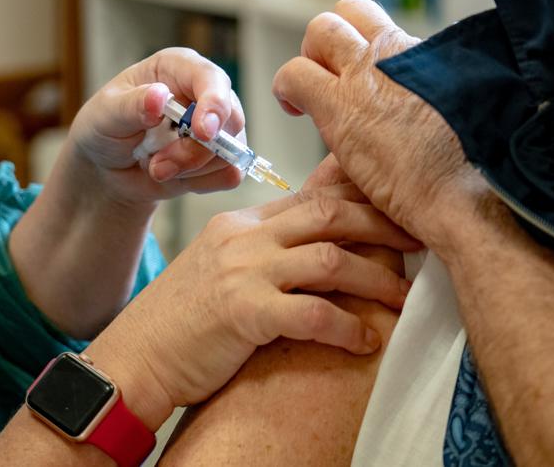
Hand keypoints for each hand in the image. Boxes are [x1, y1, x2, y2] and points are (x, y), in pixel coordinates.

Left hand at [66, 47, 245, 204]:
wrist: (107, 168)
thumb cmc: (105, 129)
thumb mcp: (105, 114)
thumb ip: (131, 105)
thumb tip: (159, 96)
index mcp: (177, 68)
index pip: (211, 78)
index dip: (214, 103)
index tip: (202, 132)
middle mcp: (203, 92)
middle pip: (229, 120)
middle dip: (194, 151)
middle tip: (157, 166)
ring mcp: (216, 126)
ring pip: (230, 152)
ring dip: (190, 169)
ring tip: (155, 168)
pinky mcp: (219, 157)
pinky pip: (230, 174)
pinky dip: (200, 182)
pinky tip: (175, 176)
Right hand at [85, 184, 420, 428]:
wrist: (135, 357)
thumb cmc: (181, 323)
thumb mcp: (221, 269)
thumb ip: (263, 251)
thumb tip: (315, 250)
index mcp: (241, 223)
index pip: (312, 197)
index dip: (360, 201)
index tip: (395, 212)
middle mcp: (244, 237)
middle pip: (329, 214)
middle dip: (382, 227)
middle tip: (418, 241)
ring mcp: (243, 272)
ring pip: (330, 260)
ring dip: (377, 281)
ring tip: (402, 298)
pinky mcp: (243, 313)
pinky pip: (312, 314)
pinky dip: (347, 328)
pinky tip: (366, 342)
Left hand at [271, 0, 483, 246]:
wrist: (474, 192)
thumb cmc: (479, 171)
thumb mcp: (467, 116)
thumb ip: (438, 102)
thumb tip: (423, 117)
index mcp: (432, 55)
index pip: (387, 26)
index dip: (369, 44)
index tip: (367, 75)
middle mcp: (400, 51)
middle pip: (353, 10)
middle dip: (334, 39)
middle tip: (330, 75)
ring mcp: (368, 72)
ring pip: (321, 29)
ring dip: (310, 56)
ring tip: (310, 93)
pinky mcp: (340, 103)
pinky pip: (294, 74)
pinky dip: (287, 88)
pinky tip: (294, 109)